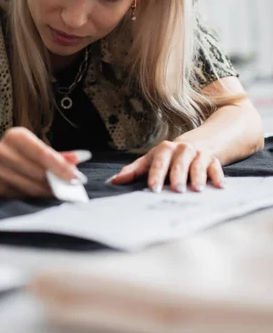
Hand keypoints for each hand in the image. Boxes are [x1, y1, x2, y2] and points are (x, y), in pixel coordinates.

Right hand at [0, 127, 83, 197]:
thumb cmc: (17, 154)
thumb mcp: (35, 148)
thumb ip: (58, 155)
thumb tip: (81, 157)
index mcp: (15, 136)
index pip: (43, 153)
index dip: (61, 167)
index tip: (77, 177)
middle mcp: (3, 151)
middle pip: (37, 172)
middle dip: (57, 182)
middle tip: (73, 188)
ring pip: (29, 186)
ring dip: (48, 192)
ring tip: (61, 193)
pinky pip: (20, 195)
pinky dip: (34, 197)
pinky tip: (44, 196)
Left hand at [108, 140, 224, 192]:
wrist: (198, 143)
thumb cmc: (169, 156)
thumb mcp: (151, 160)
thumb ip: (134, 171)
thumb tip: (113, 181)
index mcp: (164, 150)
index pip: (158, 162)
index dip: (156, 174)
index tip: (153, 188)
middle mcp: (182, 150)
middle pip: (178, 162)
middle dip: (177, 175)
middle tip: (176, 189)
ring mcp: (198, 154)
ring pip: (197, 164)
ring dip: (197, 175)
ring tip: (196, 188)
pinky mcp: (212, 160)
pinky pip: (215, 167)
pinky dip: (217, 176)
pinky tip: (219, 186)